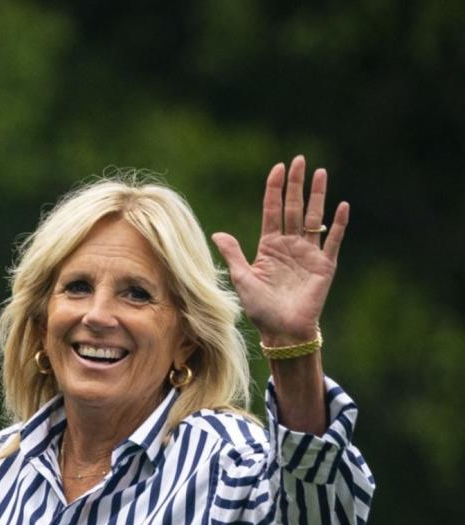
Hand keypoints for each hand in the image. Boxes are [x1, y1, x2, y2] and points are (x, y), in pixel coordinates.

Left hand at [211, 155, 348, 344]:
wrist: (282, 330)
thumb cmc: (260, 308)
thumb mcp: (242, 278)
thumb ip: (234, 254)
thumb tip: (217, 233)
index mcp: (269, 246)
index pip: (272, 211)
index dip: (274, 189)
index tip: (278, 168)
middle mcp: (290, 245)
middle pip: (293, 207)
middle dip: (296, 184)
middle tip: (300, 160)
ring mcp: (309, 253)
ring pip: (313, 217)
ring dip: (317, 195)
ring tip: (320, 172)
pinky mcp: (324, 265)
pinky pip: (333, 240)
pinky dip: (337, 224)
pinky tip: (342, 206)